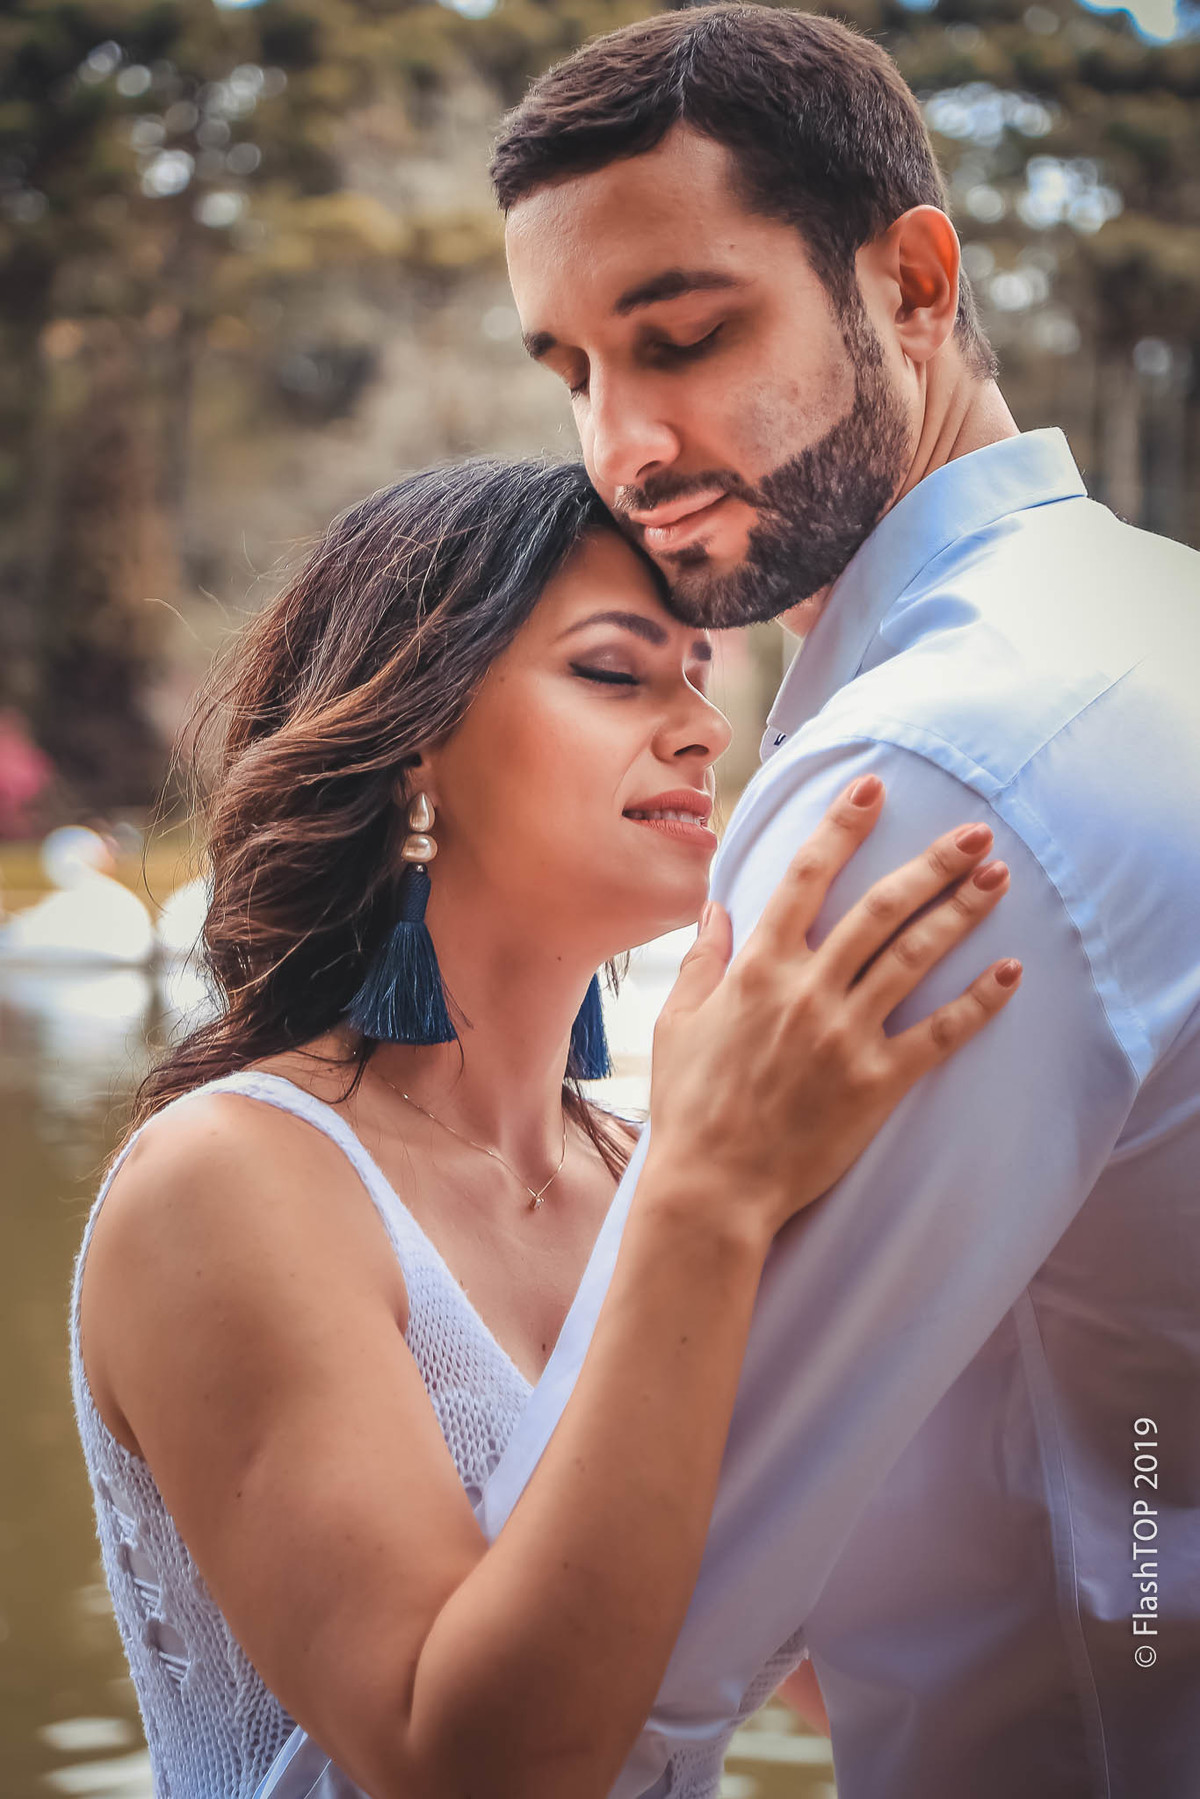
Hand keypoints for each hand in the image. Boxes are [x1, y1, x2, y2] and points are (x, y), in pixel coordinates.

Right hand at [647, 775, 1020, 1240]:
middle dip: (931, 865)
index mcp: (757, 968)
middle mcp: (806, 991)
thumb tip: (716, 908)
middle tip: (975, 833)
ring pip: (914, 958)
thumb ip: (702, 960)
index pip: (804, 878)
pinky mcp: (876, 1083)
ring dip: (960, 915)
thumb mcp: (679, 1023)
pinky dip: (977, 1003)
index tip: (871, 787)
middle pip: (880, 909)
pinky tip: (1010, 973)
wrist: (714, 1187)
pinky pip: (938, 1034)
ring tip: (999, 881)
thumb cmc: (690, 1107)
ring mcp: (845, 1036)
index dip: (840, 827)